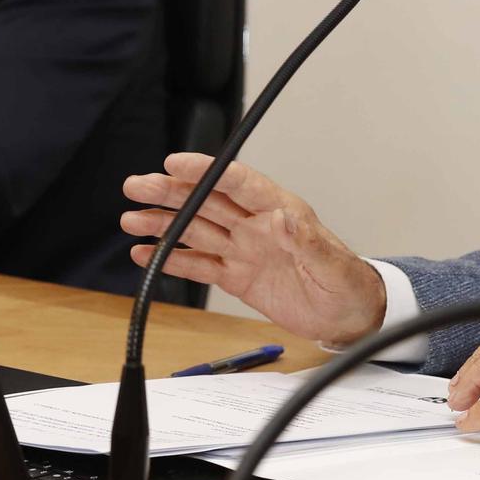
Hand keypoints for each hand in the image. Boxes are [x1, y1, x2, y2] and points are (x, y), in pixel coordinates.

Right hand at [121, 153, 385, 344]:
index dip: (204, 170)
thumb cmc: (347, 285)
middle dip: (170, 192)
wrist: (348, 317)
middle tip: (137, 185)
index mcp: (280, 212)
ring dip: (163, 223)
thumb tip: (287, 219)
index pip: (236, 182)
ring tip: (131, 218)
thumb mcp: (333, 265)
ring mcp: (243, 249)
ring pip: (196, 229)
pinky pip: (198, 264)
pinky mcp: (236, 276)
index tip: (175, 162)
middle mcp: (256, 225)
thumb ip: (309, 243)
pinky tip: (146, 254)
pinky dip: (172, 259)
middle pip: (206, 202)